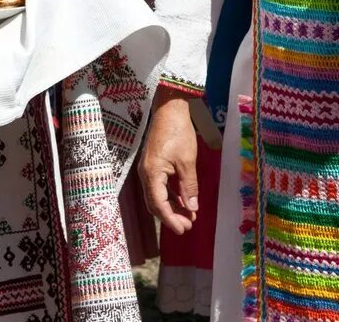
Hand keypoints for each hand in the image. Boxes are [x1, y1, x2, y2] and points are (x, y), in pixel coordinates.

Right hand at [138, 90, 199, 233]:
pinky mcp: (153, 164)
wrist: (169, 108)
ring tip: (189, 216)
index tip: (183, 230)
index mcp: (152, 174)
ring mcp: (148, 169)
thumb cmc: (178, 132)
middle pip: (155, 203)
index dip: (171, 220)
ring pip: (157, 195)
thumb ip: (189, 187)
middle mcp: (146, 174)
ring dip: (172, 207)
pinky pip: (159, 186)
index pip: (159, 204)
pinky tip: (183, 200)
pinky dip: (171, 195)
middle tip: (187, 226)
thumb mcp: (187, 162)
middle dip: (171, 216)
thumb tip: (192, 208)